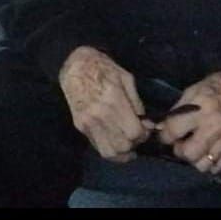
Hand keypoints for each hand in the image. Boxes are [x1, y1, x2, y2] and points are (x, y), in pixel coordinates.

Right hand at [58, 46, 152, 162]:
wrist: (74, 66)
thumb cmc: (102, 67)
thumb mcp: (126, 78)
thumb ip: (136, 102)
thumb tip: (145, 121)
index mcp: (113, 101)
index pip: (134, 132)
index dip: (144, 134)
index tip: (146, 128)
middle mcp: (99, 115)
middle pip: (123, 145)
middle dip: (134, 144)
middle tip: (137, 135)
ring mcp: (88, 122)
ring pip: (109, 152)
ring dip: (122, 153)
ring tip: (128, 145)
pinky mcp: (80, 126)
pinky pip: (97, 146)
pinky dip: (109, 148)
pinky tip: (115, 141)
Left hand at [157, 65, 220, 174]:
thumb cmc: (216, 87)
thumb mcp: (192, 91)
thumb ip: (177, 111)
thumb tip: (161, 128)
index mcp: (201, 109)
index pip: (174, 132)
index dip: (164, 135)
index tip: (165, 134)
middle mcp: (215, 127)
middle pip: (188, 154)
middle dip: (179, 150)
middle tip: (180, 142)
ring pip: (203, 165)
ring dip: (194, 158)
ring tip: (194, 147)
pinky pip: (218, 166)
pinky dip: (209, 161)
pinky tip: (207, 150)